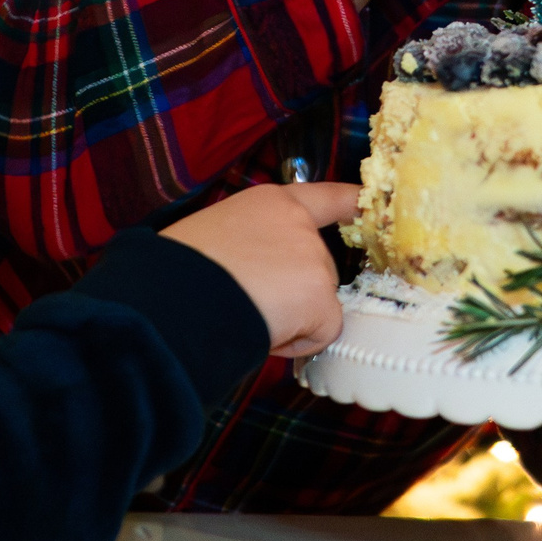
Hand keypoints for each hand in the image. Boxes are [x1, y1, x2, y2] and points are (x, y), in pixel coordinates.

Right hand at [163, 181, 358, 358]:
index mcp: (271, 203)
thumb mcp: (217, 237)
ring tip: (247, 313)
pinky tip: (265, 332)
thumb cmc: (178, 271)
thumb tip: (259, 278)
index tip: (367, 205)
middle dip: (294, 294)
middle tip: (247, 301)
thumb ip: (253, 244)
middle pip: (318, 268)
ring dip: (292, 318)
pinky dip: (298, 343)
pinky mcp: (319, 295)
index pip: (325, 197)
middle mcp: (299, 223)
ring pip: (318, 303)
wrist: (174, 294)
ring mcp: (313, 258)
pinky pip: (323, 332)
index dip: (350, 203)